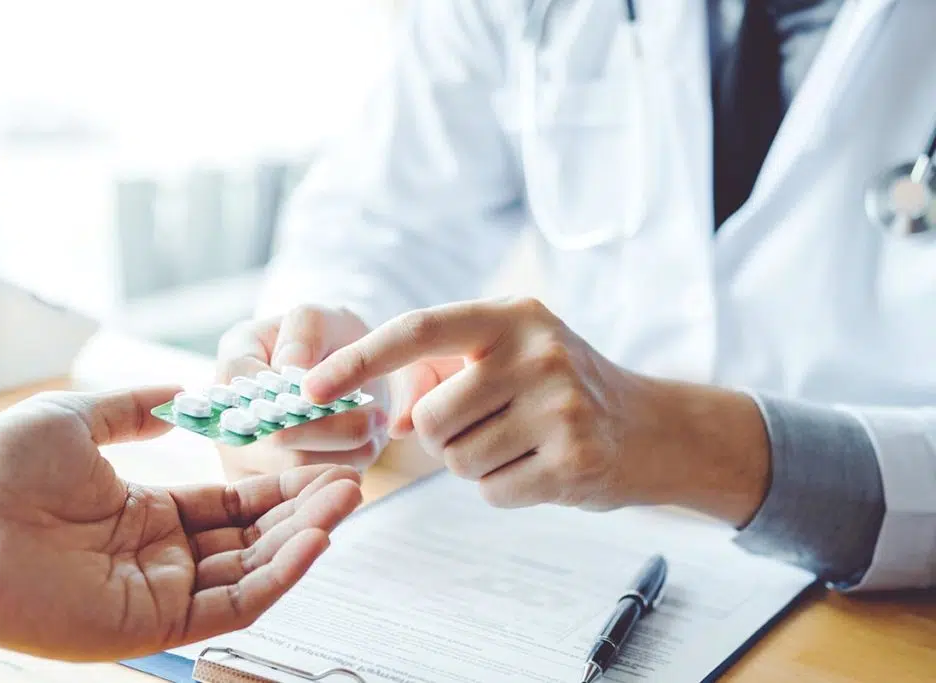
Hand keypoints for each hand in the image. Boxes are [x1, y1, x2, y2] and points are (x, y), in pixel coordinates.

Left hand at [0, 387, 362, 660]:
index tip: (319, 463)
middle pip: (252, 536)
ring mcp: (159, 592)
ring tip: (346, 501)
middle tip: (351, 483)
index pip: (231, 503)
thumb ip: (134, 408)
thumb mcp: (75, 419)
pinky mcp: (155, 625)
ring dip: (303, 537)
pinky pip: (233, 603)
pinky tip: (314, 541)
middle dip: (303, 510)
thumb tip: (182, 392)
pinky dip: (280, 576)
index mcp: (145, 512)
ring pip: (252, 569)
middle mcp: (160, 555)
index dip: (277, 486)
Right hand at [216, 305, 389, 478]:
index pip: (247, 385)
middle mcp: (229, 417)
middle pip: (274, 438)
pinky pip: (310, 489)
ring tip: (374, 428)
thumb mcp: (321, 316)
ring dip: (345, 450)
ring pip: (297, 469)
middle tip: (375, 416)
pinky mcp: (273, 487)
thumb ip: (305, 329)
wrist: (344, 374)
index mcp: (233, 365)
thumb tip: (291, 367)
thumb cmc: (328, 340)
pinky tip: (364, 448)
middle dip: (331, 427)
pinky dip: (345, 469)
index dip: (292, 392)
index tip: (334, 387)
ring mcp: (246, 458)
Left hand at [302, 297, 769, 525]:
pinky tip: (541, 466)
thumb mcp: (507, 358)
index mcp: (512, 316)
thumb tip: (386, 419)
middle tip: (487, 427)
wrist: (651, 428)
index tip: (308, 387)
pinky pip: (492, 493)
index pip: (418, 330)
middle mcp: (538, 352)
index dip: (358, 360)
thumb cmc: (561, 388)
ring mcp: (561, 406)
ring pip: (457, 461)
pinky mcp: (575, 460)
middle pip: (431, 419)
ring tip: (521, 443)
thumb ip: (442, 375)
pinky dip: (504, 489)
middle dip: (442, 436)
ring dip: (475, 463)